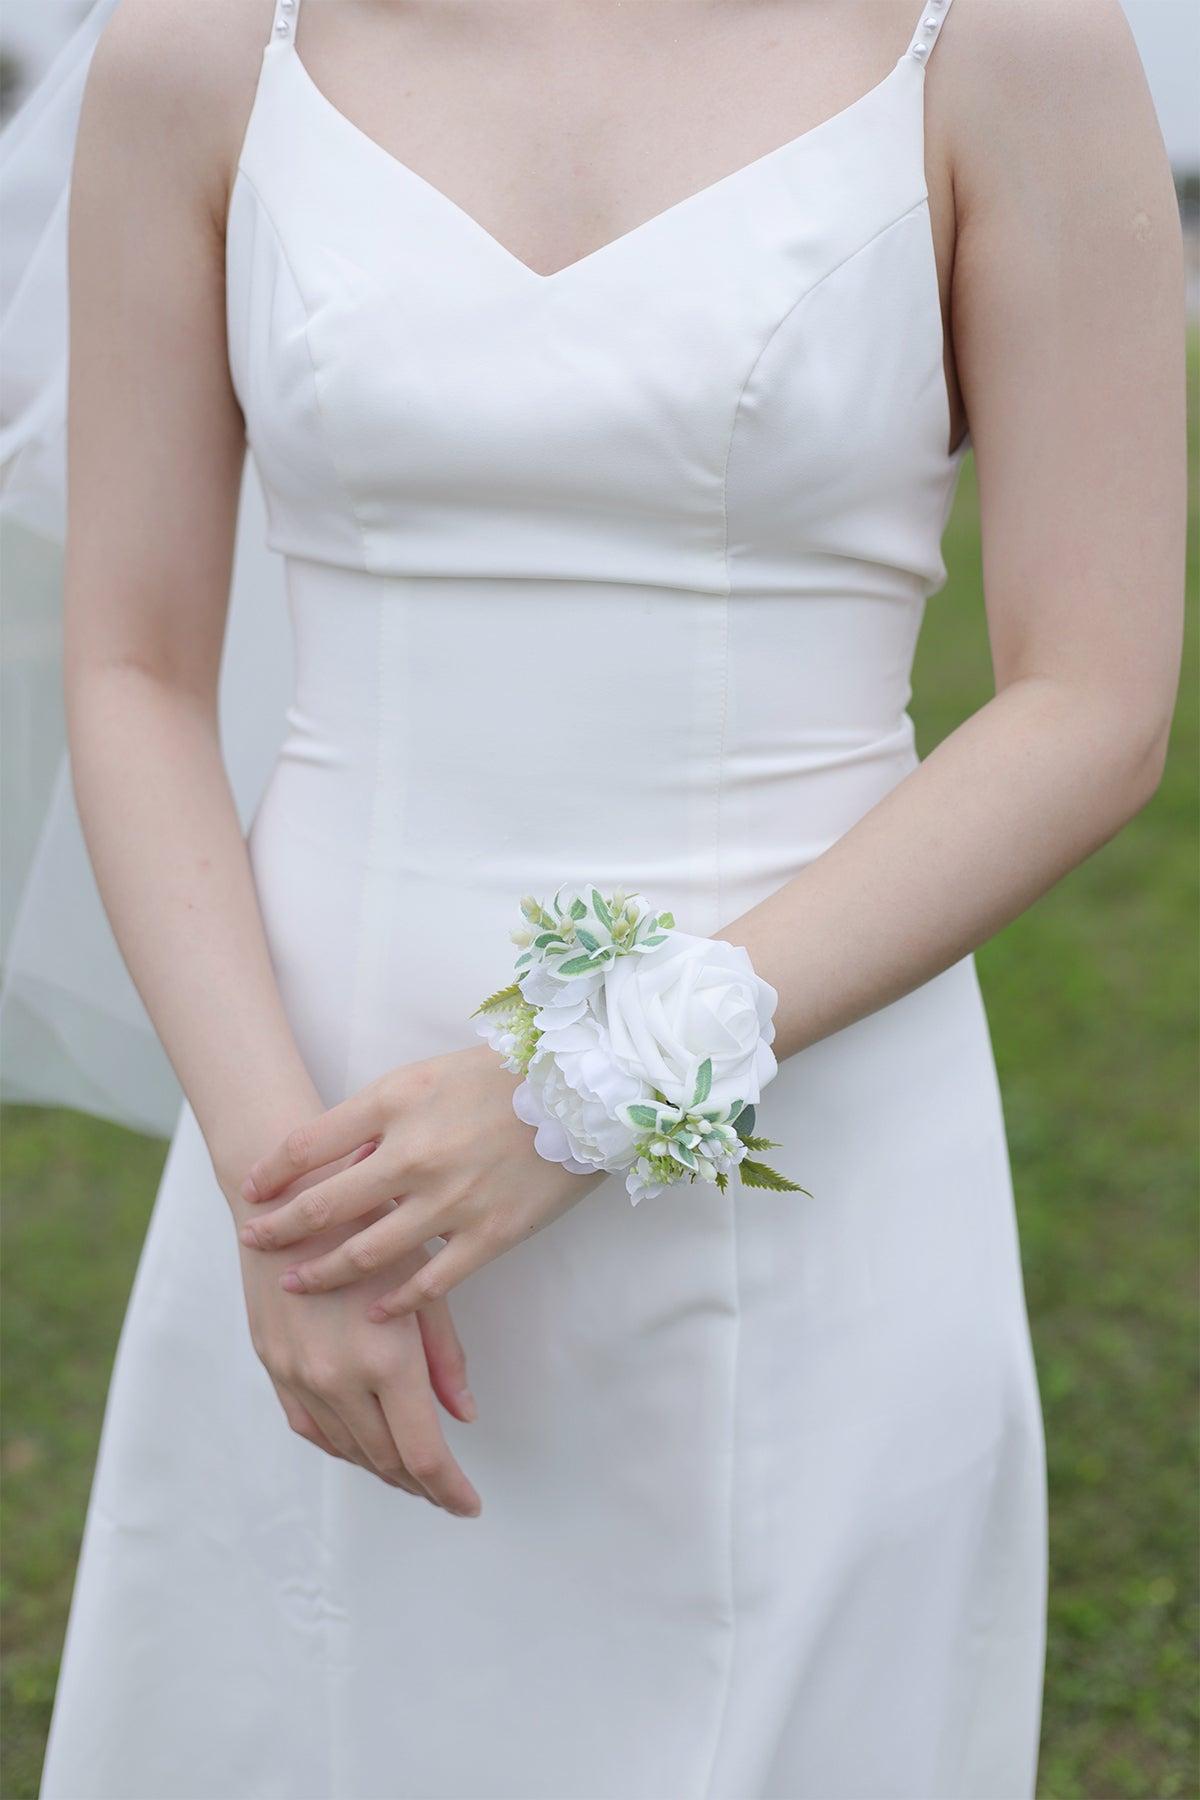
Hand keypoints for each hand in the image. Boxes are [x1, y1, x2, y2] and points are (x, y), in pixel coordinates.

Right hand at [226, 1141, 482, 1516]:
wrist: (290, 1197)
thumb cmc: (372, 1225)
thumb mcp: (424, 1283)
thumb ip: (445, 1357)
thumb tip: (462, 1415)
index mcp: (386, 1357)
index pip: (423, 1452)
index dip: (449, 1488)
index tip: (470, 1505)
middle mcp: (339, 1377)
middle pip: (386, 1460)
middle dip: (422, 1484)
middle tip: (448, 1492)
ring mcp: (300, 1376)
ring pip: (347, 1449)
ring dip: (383, 1468)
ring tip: (414, 1475)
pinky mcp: (274, 1366)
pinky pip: (309, 1428)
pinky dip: (341, 1446)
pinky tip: (362, 1446)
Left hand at [235, 1044, 606, 1320]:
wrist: (583, 1090)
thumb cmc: (502, 1075)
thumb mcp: (428, 1075)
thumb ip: (381, 1117)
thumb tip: (340, 1159)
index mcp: (395, 1102)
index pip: (308, 1143)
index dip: (270, 1171)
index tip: (250, 1189)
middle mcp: (414, 1153)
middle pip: (324, 1204)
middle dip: (279, 1230)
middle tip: (251, 1242)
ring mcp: (451, 1199)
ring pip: (367, 1252)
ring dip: (324, 1273)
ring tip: (297, 1284)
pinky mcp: (490, 1234)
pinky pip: (430, 1282)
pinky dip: (395, 1302)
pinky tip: (374, 1312)